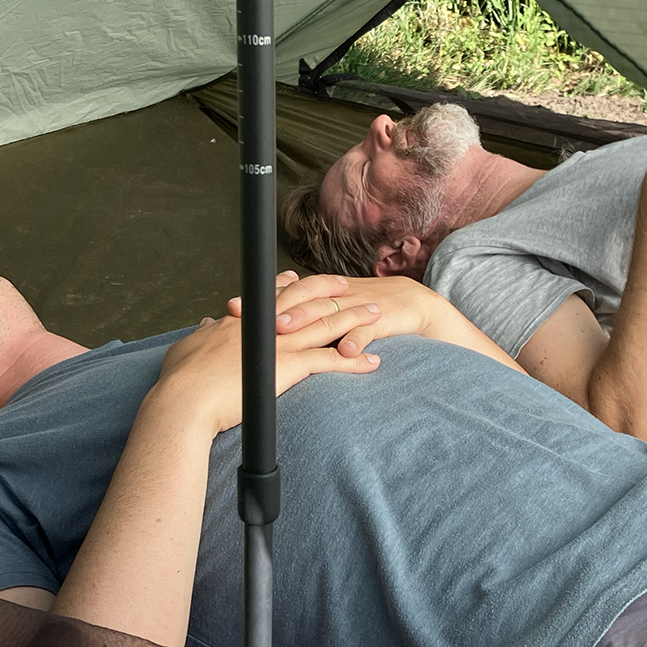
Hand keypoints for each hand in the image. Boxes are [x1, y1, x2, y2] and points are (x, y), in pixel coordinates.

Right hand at [155, 297, 382, 434]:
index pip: (273, 295)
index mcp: (244, 320)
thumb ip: (202, 334)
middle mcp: (267, 324)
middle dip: (333, 291)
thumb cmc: (181, 379)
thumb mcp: (188, 348)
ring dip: (355, 319)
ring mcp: (281, 343)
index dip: (291, 285)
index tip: (303, 278)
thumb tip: (206, 325)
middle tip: (351, 287)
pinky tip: (373, 362)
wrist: (186, 399)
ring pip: (327, 324)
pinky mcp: (290, 366)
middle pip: (308, 299)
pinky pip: (332, 360)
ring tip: (377, 315)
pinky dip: (355, 360)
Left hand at [227, 271, 440, 360]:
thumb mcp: (332, 311)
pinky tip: (346, 352)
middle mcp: (335, 298)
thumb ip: (302, 317)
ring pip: (329, 314)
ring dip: (307, 322)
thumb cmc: (365, 313)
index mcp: (320, 295)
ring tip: (284, 331)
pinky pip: (367, 332)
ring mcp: (357, 309)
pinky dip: (357, 341)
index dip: (259, 300)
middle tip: (251, 318)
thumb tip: (262, 329)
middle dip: (274, 308)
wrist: (413, 305)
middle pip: (300, 301)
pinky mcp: (382, 322)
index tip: (232, 309)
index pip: (285, 295)